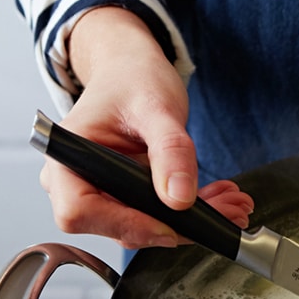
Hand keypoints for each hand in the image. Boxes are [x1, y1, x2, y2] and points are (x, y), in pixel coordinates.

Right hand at [38, 7, 252, 247]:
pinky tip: (218, 200)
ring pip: (143, 227)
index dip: (125, 224)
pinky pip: (156, 218)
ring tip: (230, 203)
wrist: (133, 70)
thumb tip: (179, 197)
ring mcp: (101, 193)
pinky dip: (189, 214)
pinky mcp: (126, 199)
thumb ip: (170, 150)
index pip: (80, 210)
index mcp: (68, 155)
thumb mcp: (157, 107)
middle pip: (116, 227)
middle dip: (173, 226)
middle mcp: (77, 181)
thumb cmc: (133, 78)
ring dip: (189, 222)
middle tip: (225, 212)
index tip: (170, 225)